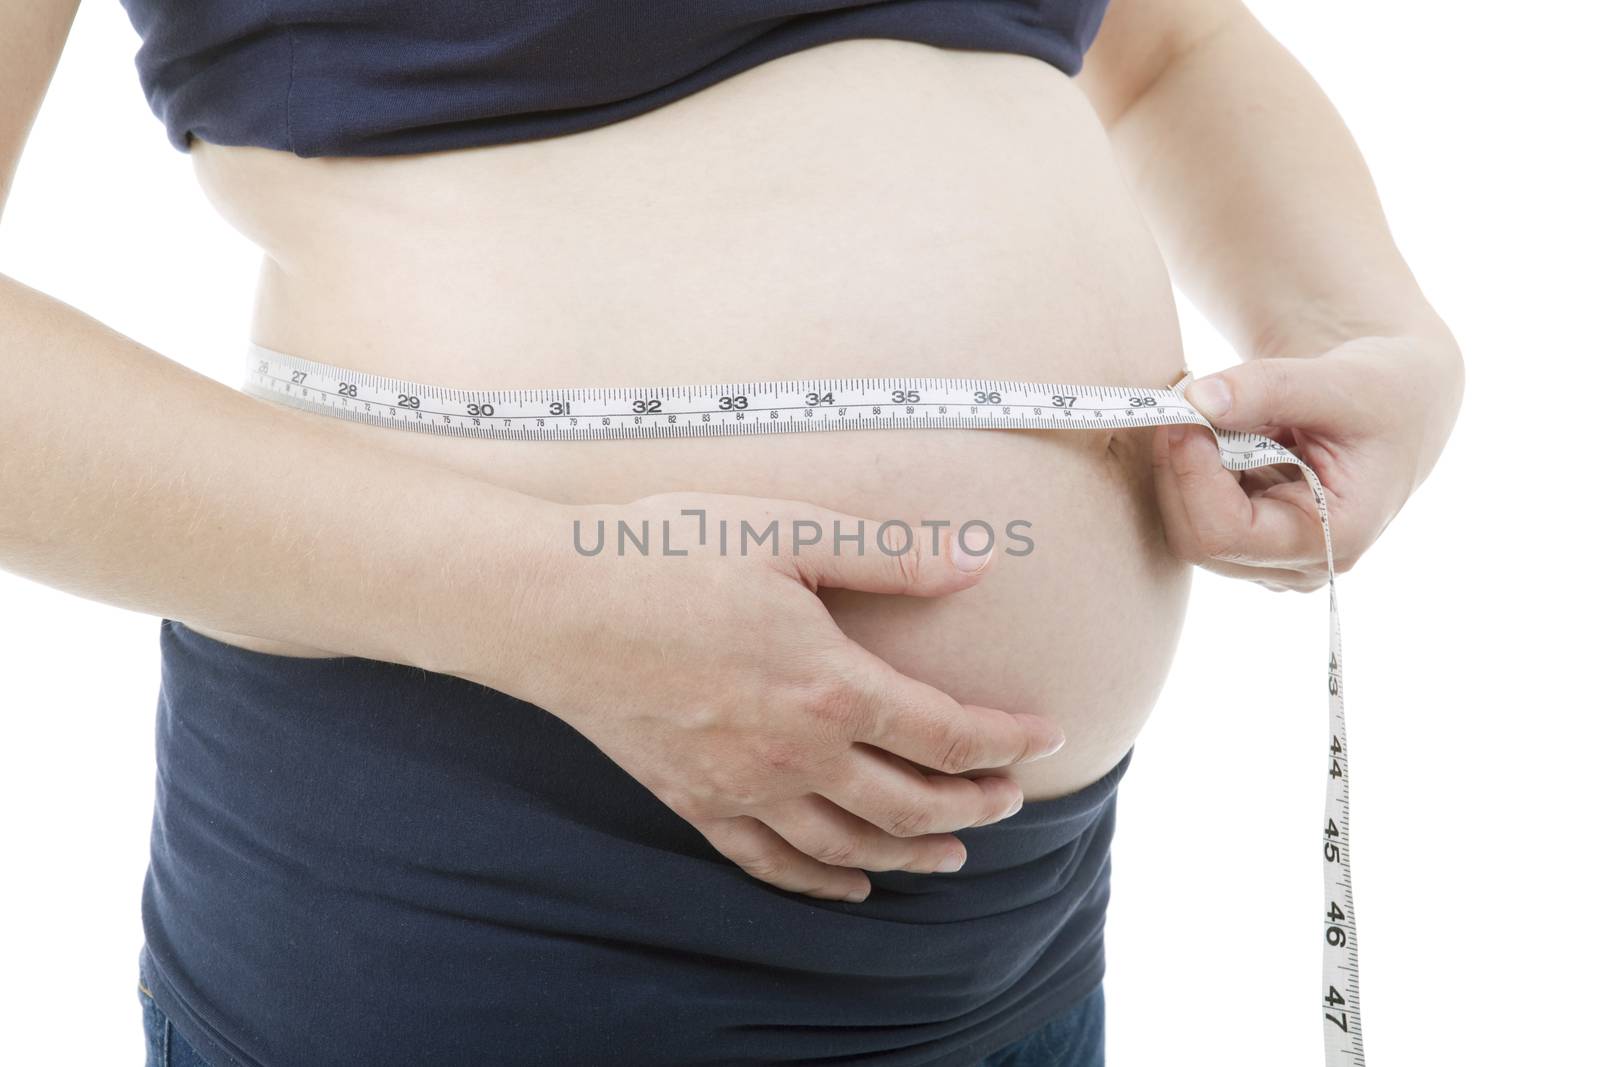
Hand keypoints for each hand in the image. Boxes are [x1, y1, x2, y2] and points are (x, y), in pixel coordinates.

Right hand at [496, 492, 1066, 902]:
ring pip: (851, 846)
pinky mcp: (695, 802)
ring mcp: (743, 788)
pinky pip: (771, 863)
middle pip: (911, 803)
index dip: (1007, 742)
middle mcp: (796, 753)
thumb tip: (977, 564)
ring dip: (913, 855)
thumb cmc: (668, 552)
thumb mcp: (788, 531)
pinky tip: (851, 885)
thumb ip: (889, 554)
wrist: (553, 605)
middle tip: (1010, 799)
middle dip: (975, 805)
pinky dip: (821, 883)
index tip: (1046, 736)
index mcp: (830, 684)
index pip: (947, 733)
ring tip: (953, 856)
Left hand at [1150, 333, 1464, 590]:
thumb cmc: (1383, 395)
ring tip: (1212, 411)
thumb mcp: (1340, 380)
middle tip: (1181, 403)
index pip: (1227, 534)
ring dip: (1182, 466)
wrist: (1397, 406)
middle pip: (1196, 537)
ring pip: (1187, 527)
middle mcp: (1299, 565)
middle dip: (1178, 469)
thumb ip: (1269, 387)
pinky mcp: (1251, 543)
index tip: (1185, 412)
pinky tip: (1216, 431)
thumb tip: (1196, 399)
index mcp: (1333, 539)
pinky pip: (1193, 514)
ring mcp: (1271, 560)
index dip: (1192, 474)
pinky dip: (1190, 468)